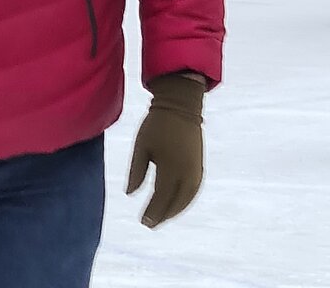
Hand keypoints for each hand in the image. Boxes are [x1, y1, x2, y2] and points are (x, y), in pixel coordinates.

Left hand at [126, 74, 204, 227]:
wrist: (180, 106)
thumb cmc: (156, 124)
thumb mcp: (141, 146)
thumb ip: (136, 172)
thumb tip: (129, 195)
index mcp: (170, 168)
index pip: (161, 198)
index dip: (152, 212)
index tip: (143, 221)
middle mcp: (186, 173)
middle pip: (175, 203)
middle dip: (162, 215)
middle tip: (149, 223)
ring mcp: (196, 171)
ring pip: (186, 200)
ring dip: (174, 211)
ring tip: (161, 217)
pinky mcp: (200, 167)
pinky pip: (193, 191)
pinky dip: (184, 201)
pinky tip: (176, 204)